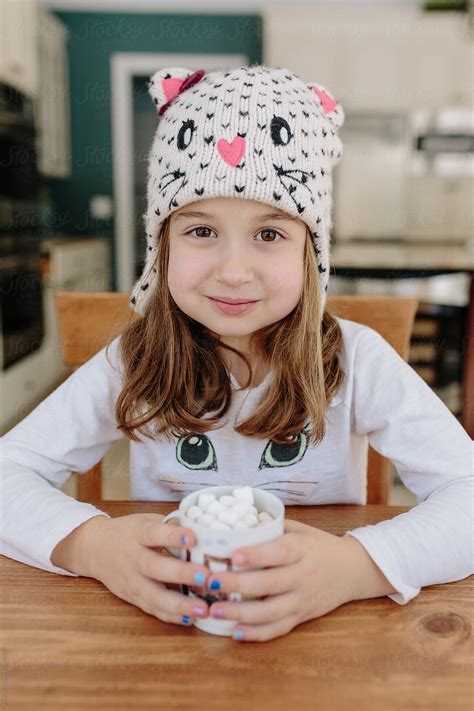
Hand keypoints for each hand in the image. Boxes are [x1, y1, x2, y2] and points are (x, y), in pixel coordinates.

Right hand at [52, 513, 211, 627]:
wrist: (95, 549)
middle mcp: (133, 558)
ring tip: (203, 609)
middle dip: (181, 574)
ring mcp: (131, 581)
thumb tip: (202, 527)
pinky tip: (190, 618)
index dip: (173, 536)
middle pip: (155, 567)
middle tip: (205, 576)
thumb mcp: (147, 520)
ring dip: (179, 605)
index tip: (193, 537)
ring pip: (153, 596)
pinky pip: (152, 609)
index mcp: (139, 534)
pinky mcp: (132, 597)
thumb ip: (171, 525)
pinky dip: (170, 616)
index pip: (155, 534)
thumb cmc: (130, 532)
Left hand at [204, 519, 355, 641]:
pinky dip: (256, 633)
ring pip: (271, 612)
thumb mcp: (298, 530)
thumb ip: (270, 528)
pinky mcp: (302, 617)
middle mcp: (303, 576)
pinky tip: (234, 631)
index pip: (279, 552)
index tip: (233, 555)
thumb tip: (232, 525)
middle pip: (270, 584)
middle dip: (238, 585)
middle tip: (210, 581)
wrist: (352, 570)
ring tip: (214, 610)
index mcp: (302, 549)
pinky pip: (278, 629)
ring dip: (240, 613)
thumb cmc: (317, 545)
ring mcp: (303, 599)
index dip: (256, 555)